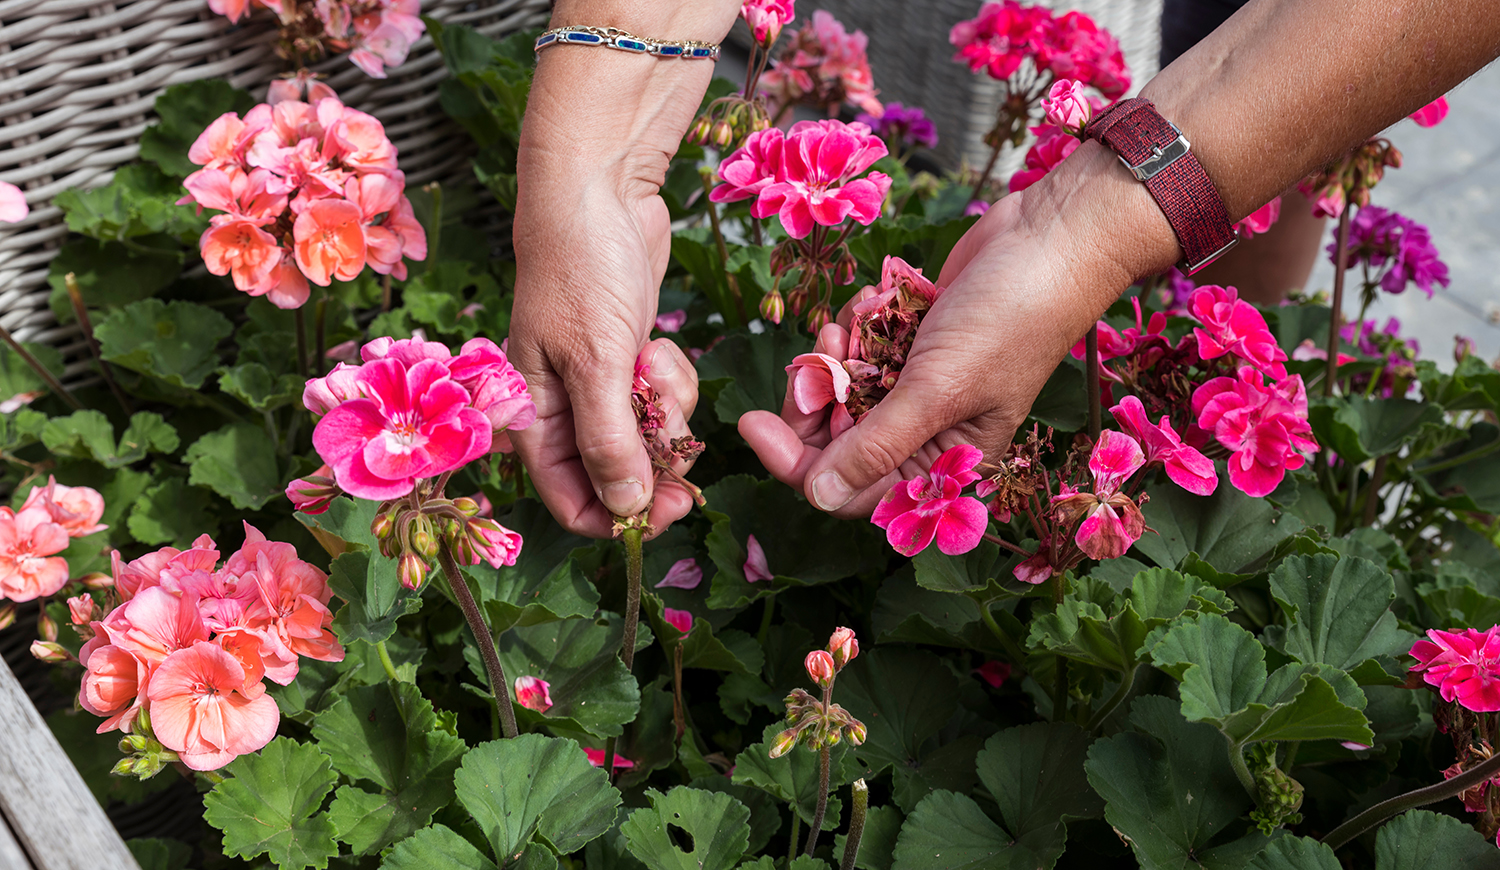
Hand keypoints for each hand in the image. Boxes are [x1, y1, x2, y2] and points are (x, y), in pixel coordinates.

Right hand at [508, 170, 700, 538]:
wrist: (599, 190)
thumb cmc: (580, 269)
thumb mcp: (595, 361)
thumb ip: (608, 441)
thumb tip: (625, 511)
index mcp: (533, 421)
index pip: (573, 503)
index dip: (620, 518)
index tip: (669, 510)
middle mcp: (562, 412)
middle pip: (618, 477)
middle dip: (653, 458)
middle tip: (681, 437)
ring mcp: (599, 386)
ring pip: (647, 439)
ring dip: (666, 412)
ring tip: (655, 361)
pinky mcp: (630, 361)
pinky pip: (661, 400)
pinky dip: (671, 381)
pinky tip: (660, 344)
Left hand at [740, 145, 1166, 515]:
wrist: (1052, 236)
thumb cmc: (1010, 319)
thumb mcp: (936, 390)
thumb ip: (876, 447)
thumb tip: (819, 498)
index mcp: (948, 464)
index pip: (852, 489)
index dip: (799, 465)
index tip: (754, 424)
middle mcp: (931, 433)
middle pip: (837, 444)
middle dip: (813, 402)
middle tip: (807, 357)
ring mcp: (921, 385)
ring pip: (843, 393)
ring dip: (834, 356)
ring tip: (843, 322)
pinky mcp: (914, 342)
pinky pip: (860, 349)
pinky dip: (856, 325)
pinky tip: (870, 297)